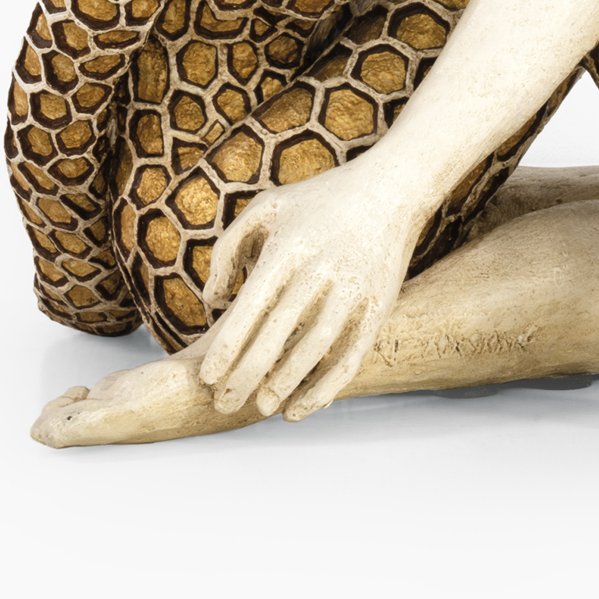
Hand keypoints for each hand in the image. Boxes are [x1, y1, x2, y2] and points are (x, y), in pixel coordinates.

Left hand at [199, 160, 421, 421]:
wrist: (389, 190)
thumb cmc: (318, 201)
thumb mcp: (267, 208)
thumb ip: (228, 250)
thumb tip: (212, 301)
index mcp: (288, 248)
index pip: (252, 307)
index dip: (228, 347)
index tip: (208, 377)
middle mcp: (320, 271)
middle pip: (278, 335)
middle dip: (246, 377)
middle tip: (224, 404)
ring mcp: (353, 290)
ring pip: (314, 350)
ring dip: (285, 384)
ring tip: (261, 407)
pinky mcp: (377, 306)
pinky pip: (350, 357)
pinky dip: (327, 388)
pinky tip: (303, 407)